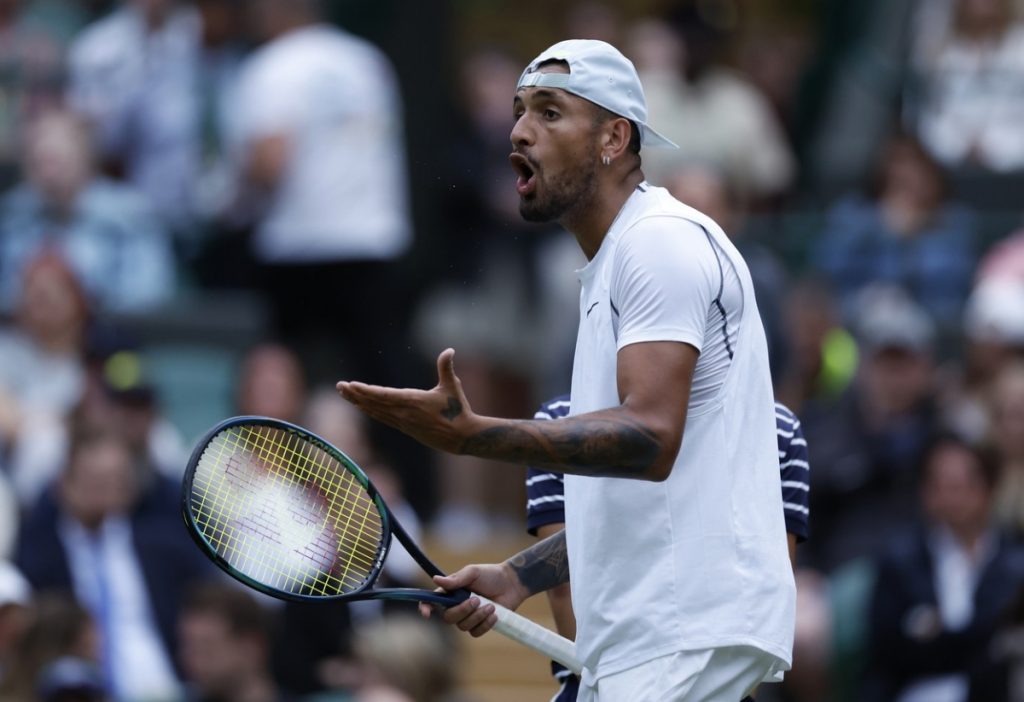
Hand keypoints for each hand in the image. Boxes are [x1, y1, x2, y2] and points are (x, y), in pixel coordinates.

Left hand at [337, 348, 476, 454]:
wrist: (461, 437)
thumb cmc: (458, 409)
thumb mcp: (452, 386)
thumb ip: (446, 367)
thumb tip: (449, 350)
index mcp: (413, 401)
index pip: (384, 395)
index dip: (366, 390)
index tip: (351, 385)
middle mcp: (404, 413)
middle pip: (374, 403)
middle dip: (355, 394)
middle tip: (339, 386)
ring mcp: (403, 422)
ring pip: (375, 411)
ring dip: (359, 402)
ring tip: (344, 394)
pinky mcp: (405, 428)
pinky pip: (382, 418)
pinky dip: (369, 411)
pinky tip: (361, 406)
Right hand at [418, 562, 528, 636]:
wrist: (512, 584)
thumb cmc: (490, 575)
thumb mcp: (473, 572)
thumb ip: (456, 579)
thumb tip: (435, 579)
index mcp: (451, 592)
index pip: (433, 601)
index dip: (425, 608)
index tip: (426, 613)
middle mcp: (456, 606)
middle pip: (448, 618)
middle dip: (462, 610)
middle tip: (477, 600)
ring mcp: (468, 618)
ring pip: (463, 626)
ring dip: (478, 616)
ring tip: (491, 605)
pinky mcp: (480, 626)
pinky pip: (476, 633)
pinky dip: (485, 624)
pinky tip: (495, 614)